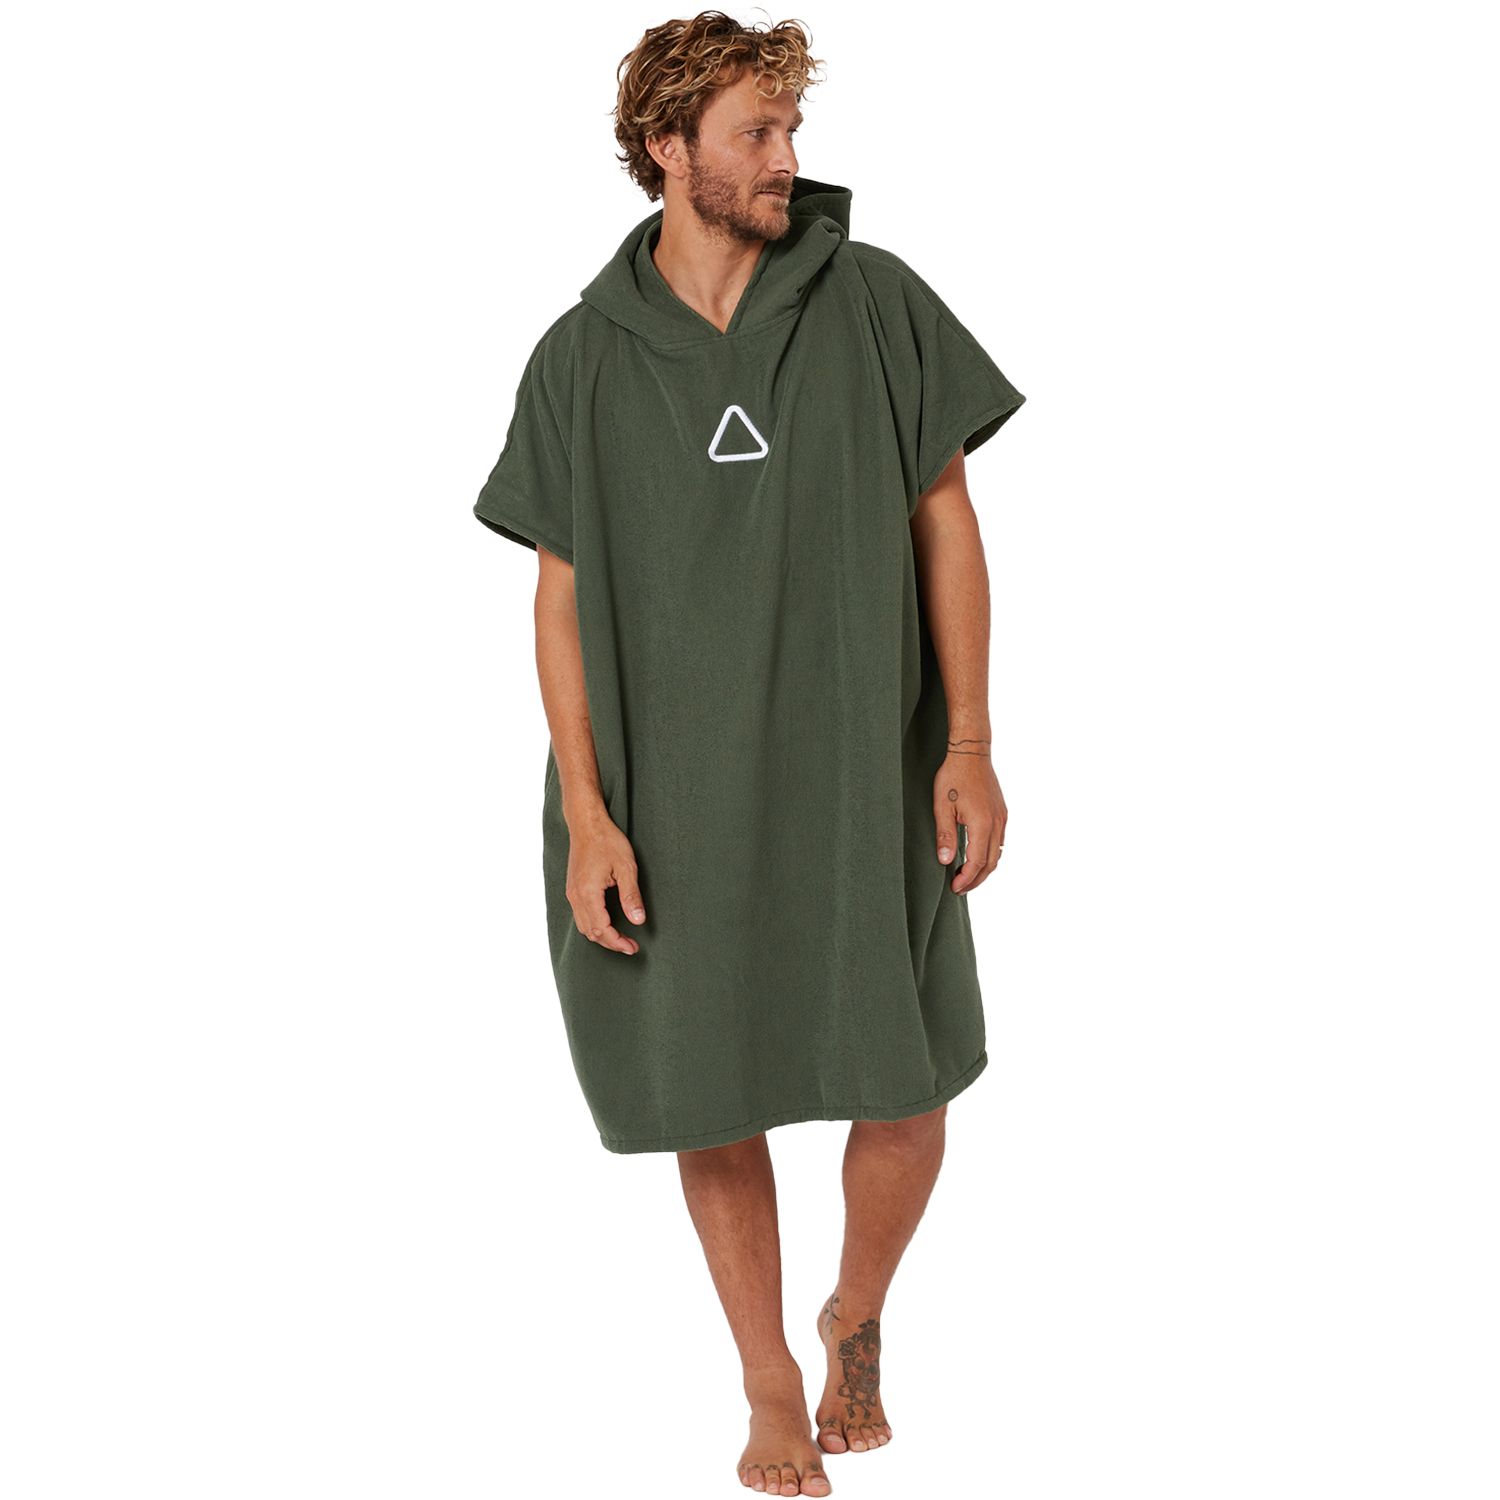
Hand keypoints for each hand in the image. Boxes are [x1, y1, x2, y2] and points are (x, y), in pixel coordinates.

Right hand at [564, 808, 647, 953]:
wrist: (587, 823)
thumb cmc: (607, 841)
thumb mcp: (626, 867)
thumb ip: (631, 896)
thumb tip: (638, 920)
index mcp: (588, 893)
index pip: (602, 929)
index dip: (617, 942)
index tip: (633, 947)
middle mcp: (575, 896)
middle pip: (591, 932)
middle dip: (611, 942)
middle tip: (631, 946)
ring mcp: (572, 893)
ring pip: (583, 926)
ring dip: (602, 936)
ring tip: (621, 938)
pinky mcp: (573, 889)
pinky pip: (580, 916)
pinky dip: (594, 925)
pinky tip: (608, 923)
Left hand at [933, 751, 1007, 893]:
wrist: (971, 752)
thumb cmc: (953, 776)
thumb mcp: (942, 806)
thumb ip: (945, 836)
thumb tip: (946, 861)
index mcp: (982, 823)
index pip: (977, 862)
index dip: (967, 878)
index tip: (955, 887)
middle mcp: (997, 823)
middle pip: (991, 863)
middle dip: (976, 879)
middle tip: (960, 888)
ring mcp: (1002, 817)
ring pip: (998, 853)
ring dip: (984, 868)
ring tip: (967, 875)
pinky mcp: (1002, 812)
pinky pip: (1000, 841)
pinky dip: (989, 854)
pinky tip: (976, 855)